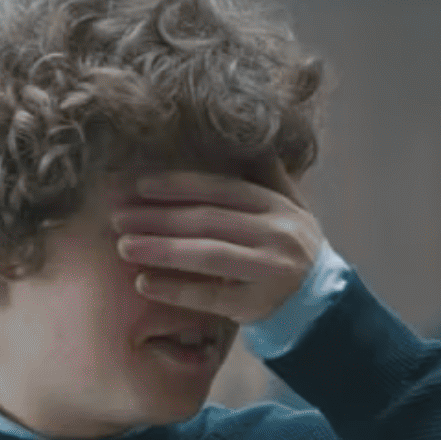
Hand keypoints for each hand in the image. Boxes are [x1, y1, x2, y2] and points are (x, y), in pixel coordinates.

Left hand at [111, 167, 325, 323]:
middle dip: (158, 217)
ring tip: (124, 247)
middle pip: (208, 220)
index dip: (179, 184)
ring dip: (161, 249)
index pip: (221, 189)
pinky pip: (210, 296)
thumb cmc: (293, 248)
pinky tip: (143, 283)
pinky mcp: (258, 305)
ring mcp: (268, 270)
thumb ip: (267, 174)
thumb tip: (247, 134)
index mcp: (276, 206)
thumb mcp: (290, 207)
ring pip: (208, 255)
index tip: (140, 185)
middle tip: (118, 217)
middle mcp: (275, 234)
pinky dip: (175, 290)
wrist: (322, 302)